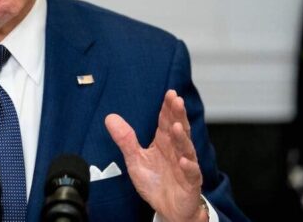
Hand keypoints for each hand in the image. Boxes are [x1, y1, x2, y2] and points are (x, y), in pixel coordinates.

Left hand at [105, 90, 205, 221]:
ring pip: (186, 149)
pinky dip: (189, 167)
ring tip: (177, 126)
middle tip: (177, 100)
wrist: (168, 209)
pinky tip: (184, 160)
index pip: (167, 121)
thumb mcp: (135, 160)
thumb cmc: (155, 182)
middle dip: (178, 115)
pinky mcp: (191, 183)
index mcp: (164, 143)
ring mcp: (186, 166)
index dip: (168, 108)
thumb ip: (125, 139)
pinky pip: (192, 174)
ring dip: (182, 138)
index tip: (169, 93)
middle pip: (179, 129)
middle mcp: (177, 151)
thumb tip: (110, 117)